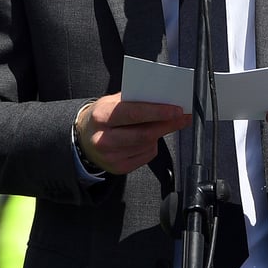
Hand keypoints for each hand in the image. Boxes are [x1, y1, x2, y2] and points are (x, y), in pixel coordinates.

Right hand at [76, 93, 190, 174]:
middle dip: (167, 125)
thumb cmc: (103, 117)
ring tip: (162, 124)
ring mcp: (110, 157)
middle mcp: (104, 139)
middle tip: (183, 117)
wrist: (84, 139)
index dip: (158, 112)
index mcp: (102, 116)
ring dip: (159, 133)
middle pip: (144, 134)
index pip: (134, 113)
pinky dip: (152, 145)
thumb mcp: (112, 102)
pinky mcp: (118, 168)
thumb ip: (135, 100)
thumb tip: (164, 99)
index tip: (176, 110)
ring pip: (147, 144)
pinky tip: (147, 138)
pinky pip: (146, 155)